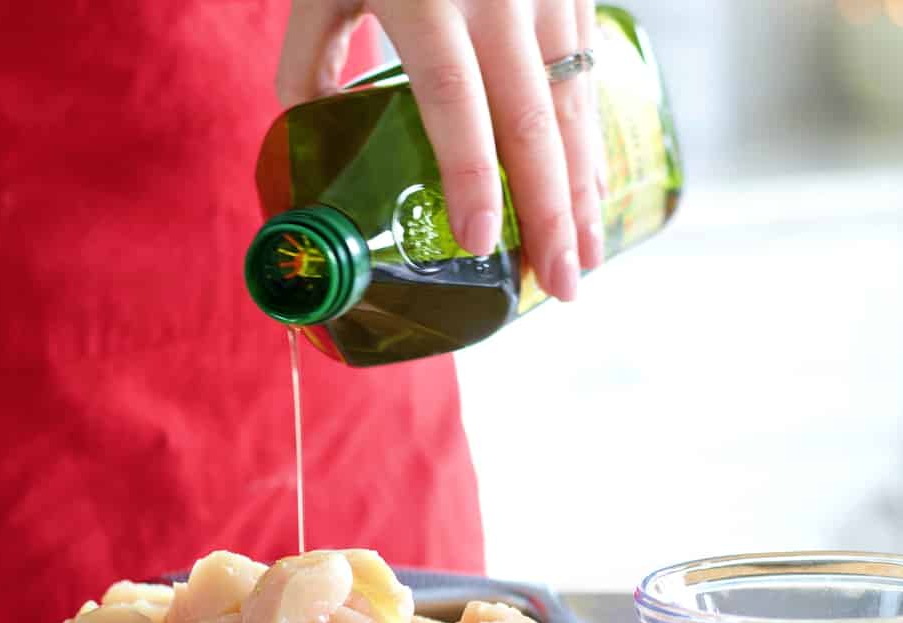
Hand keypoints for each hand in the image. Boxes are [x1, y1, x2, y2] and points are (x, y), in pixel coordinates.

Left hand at [276, 0, 603, 302]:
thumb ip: (310, 56)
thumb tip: (315, 139)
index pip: (455, 97)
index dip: (471, 177)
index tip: (478, 244)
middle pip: (535, 118)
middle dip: (553, 212)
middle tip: (563, 286)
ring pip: (576, 101)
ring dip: (585, 188)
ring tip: (586, 258)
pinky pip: (588, 72)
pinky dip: (590, 140)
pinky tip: (591, 190)